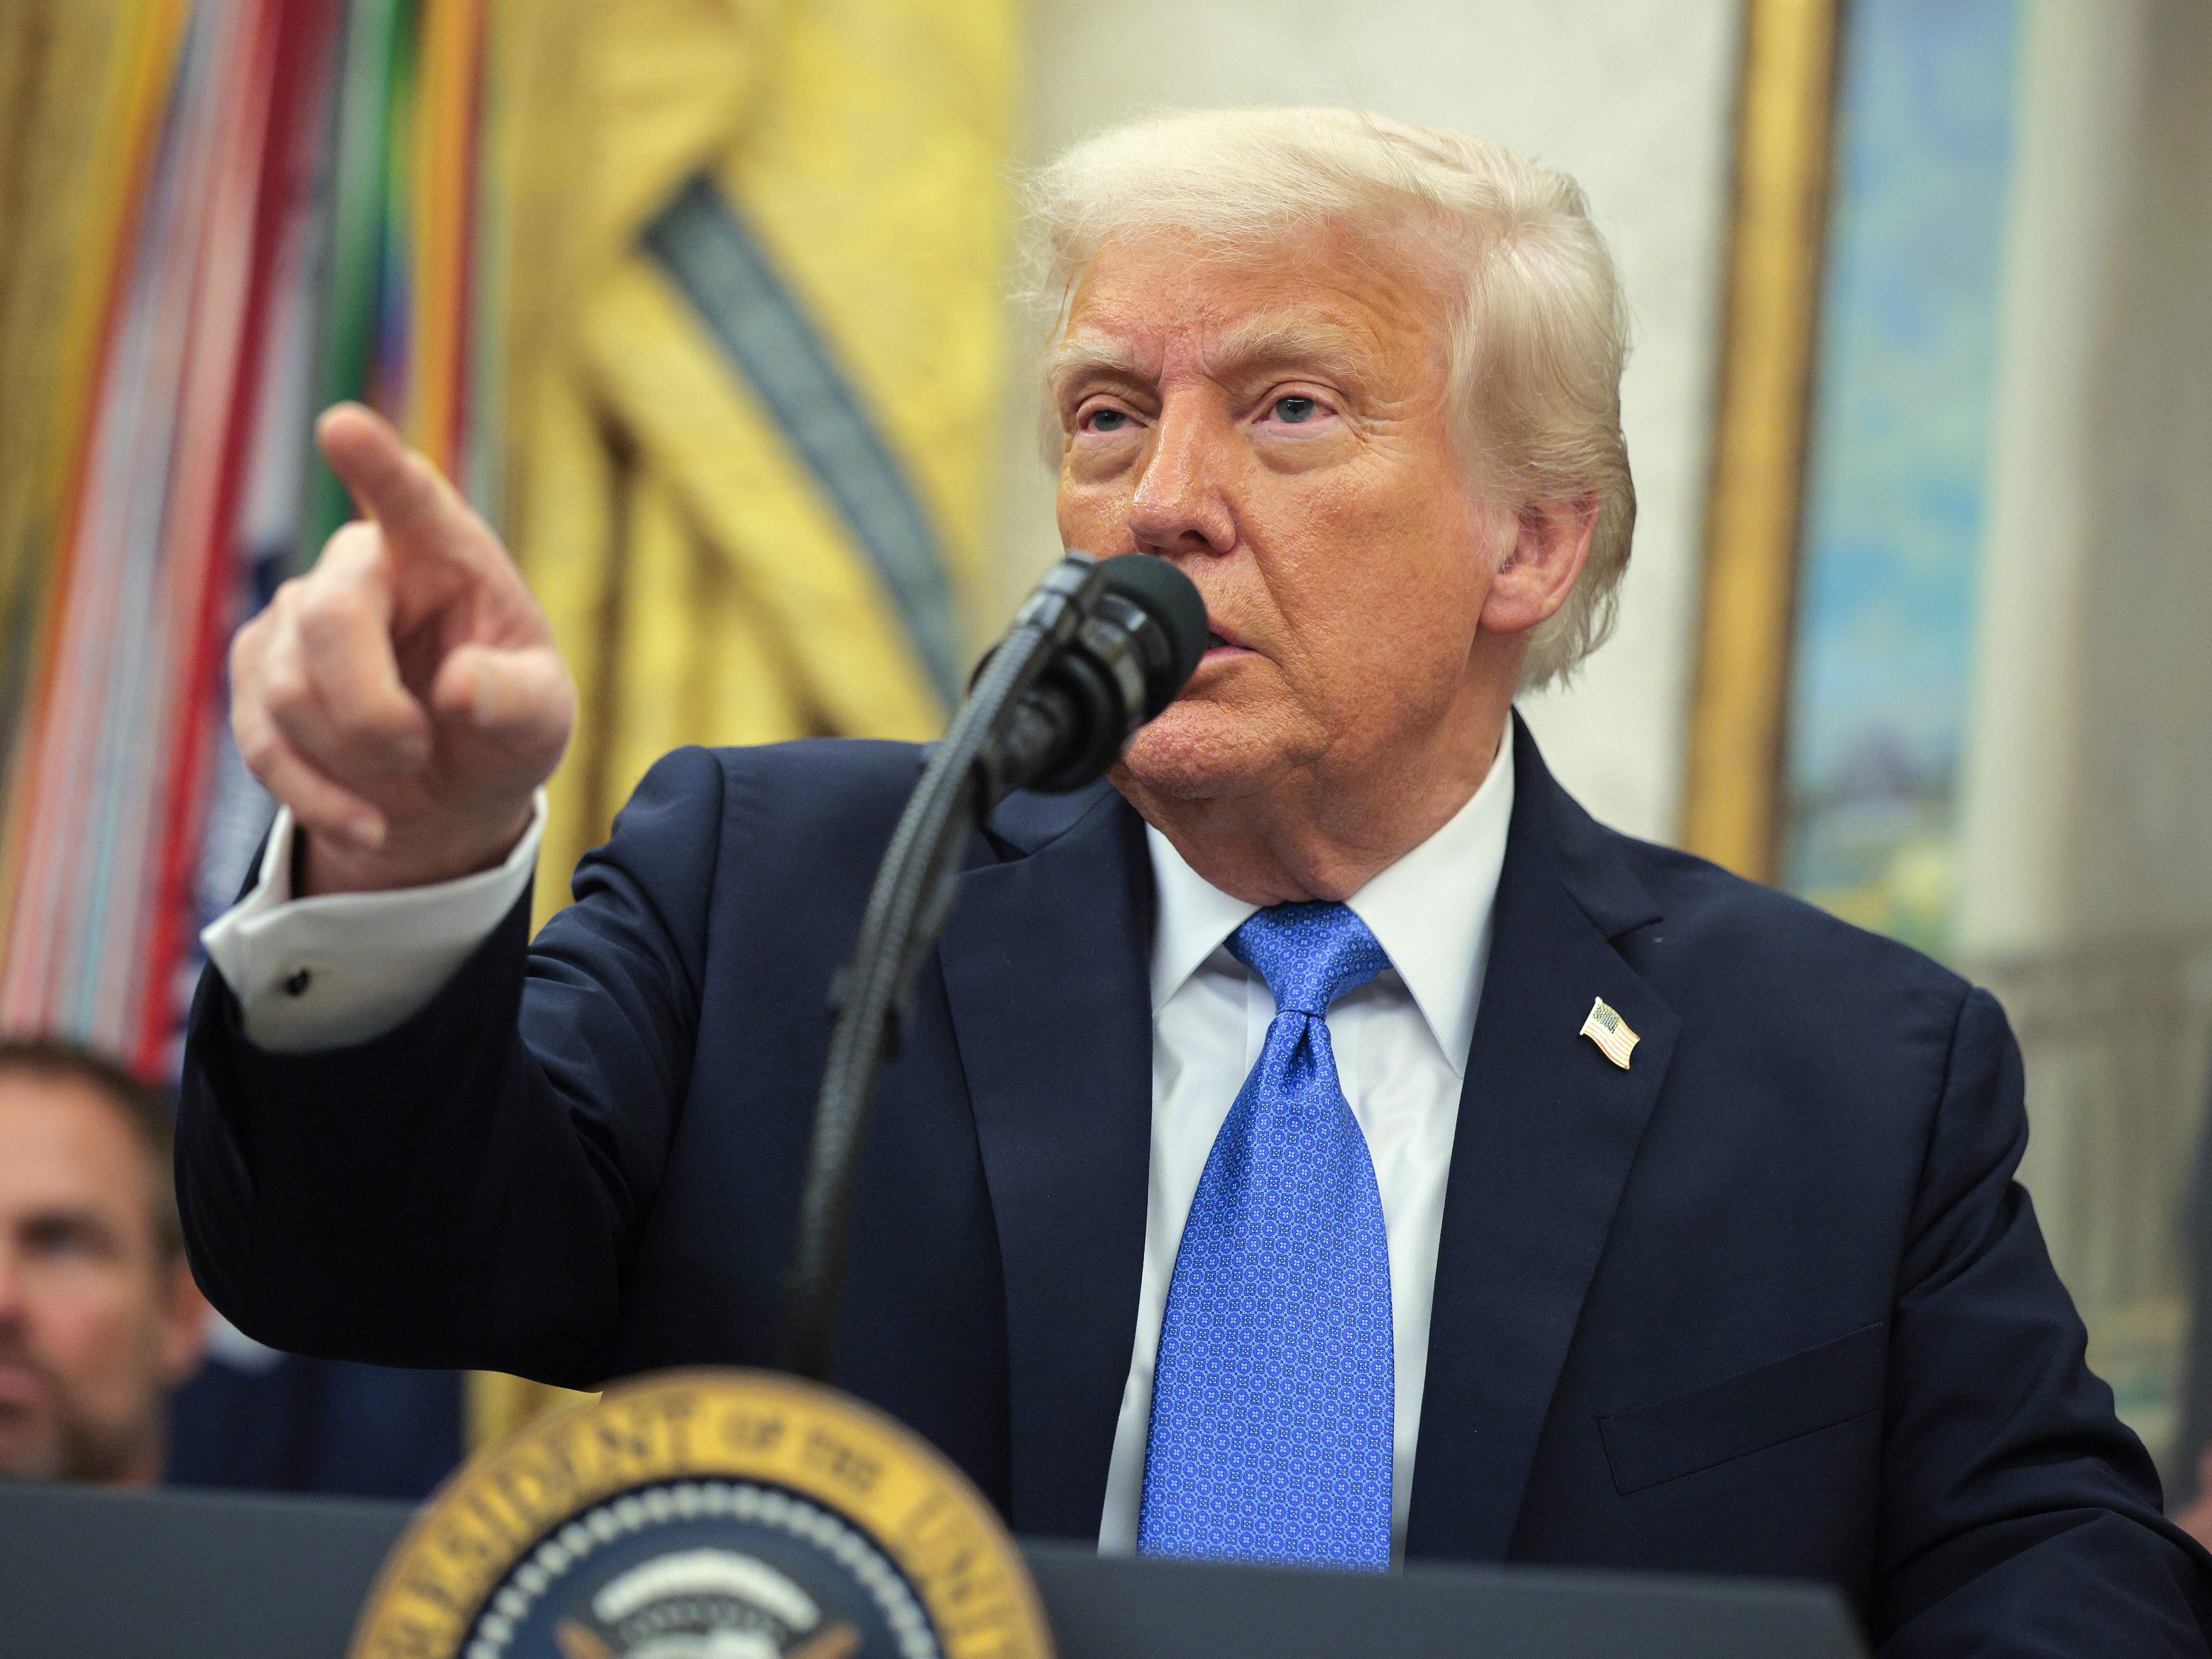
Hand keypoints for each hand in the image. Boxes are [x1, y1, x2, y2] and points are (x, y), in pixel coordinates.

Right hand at [230, 403, 574, 893]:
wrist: (453, 781)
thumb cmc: (505, 722)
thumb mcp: (541, 718)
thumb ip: (517, 700)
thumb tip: (460, 689)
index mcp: (443, 552)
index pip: (410, 498)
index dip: (376, 463)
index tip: (342, 426)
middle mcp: (360, 566)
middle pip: (328, 618)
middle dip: (372, 711)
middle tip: (419, 751)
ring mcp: (294, 618)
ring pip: (289, 693)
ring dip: (355, 758)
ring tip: (408, 773)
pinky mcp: (256, 676)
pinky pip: (264, 745)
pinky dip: (322, 799)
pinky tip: (370, 822)